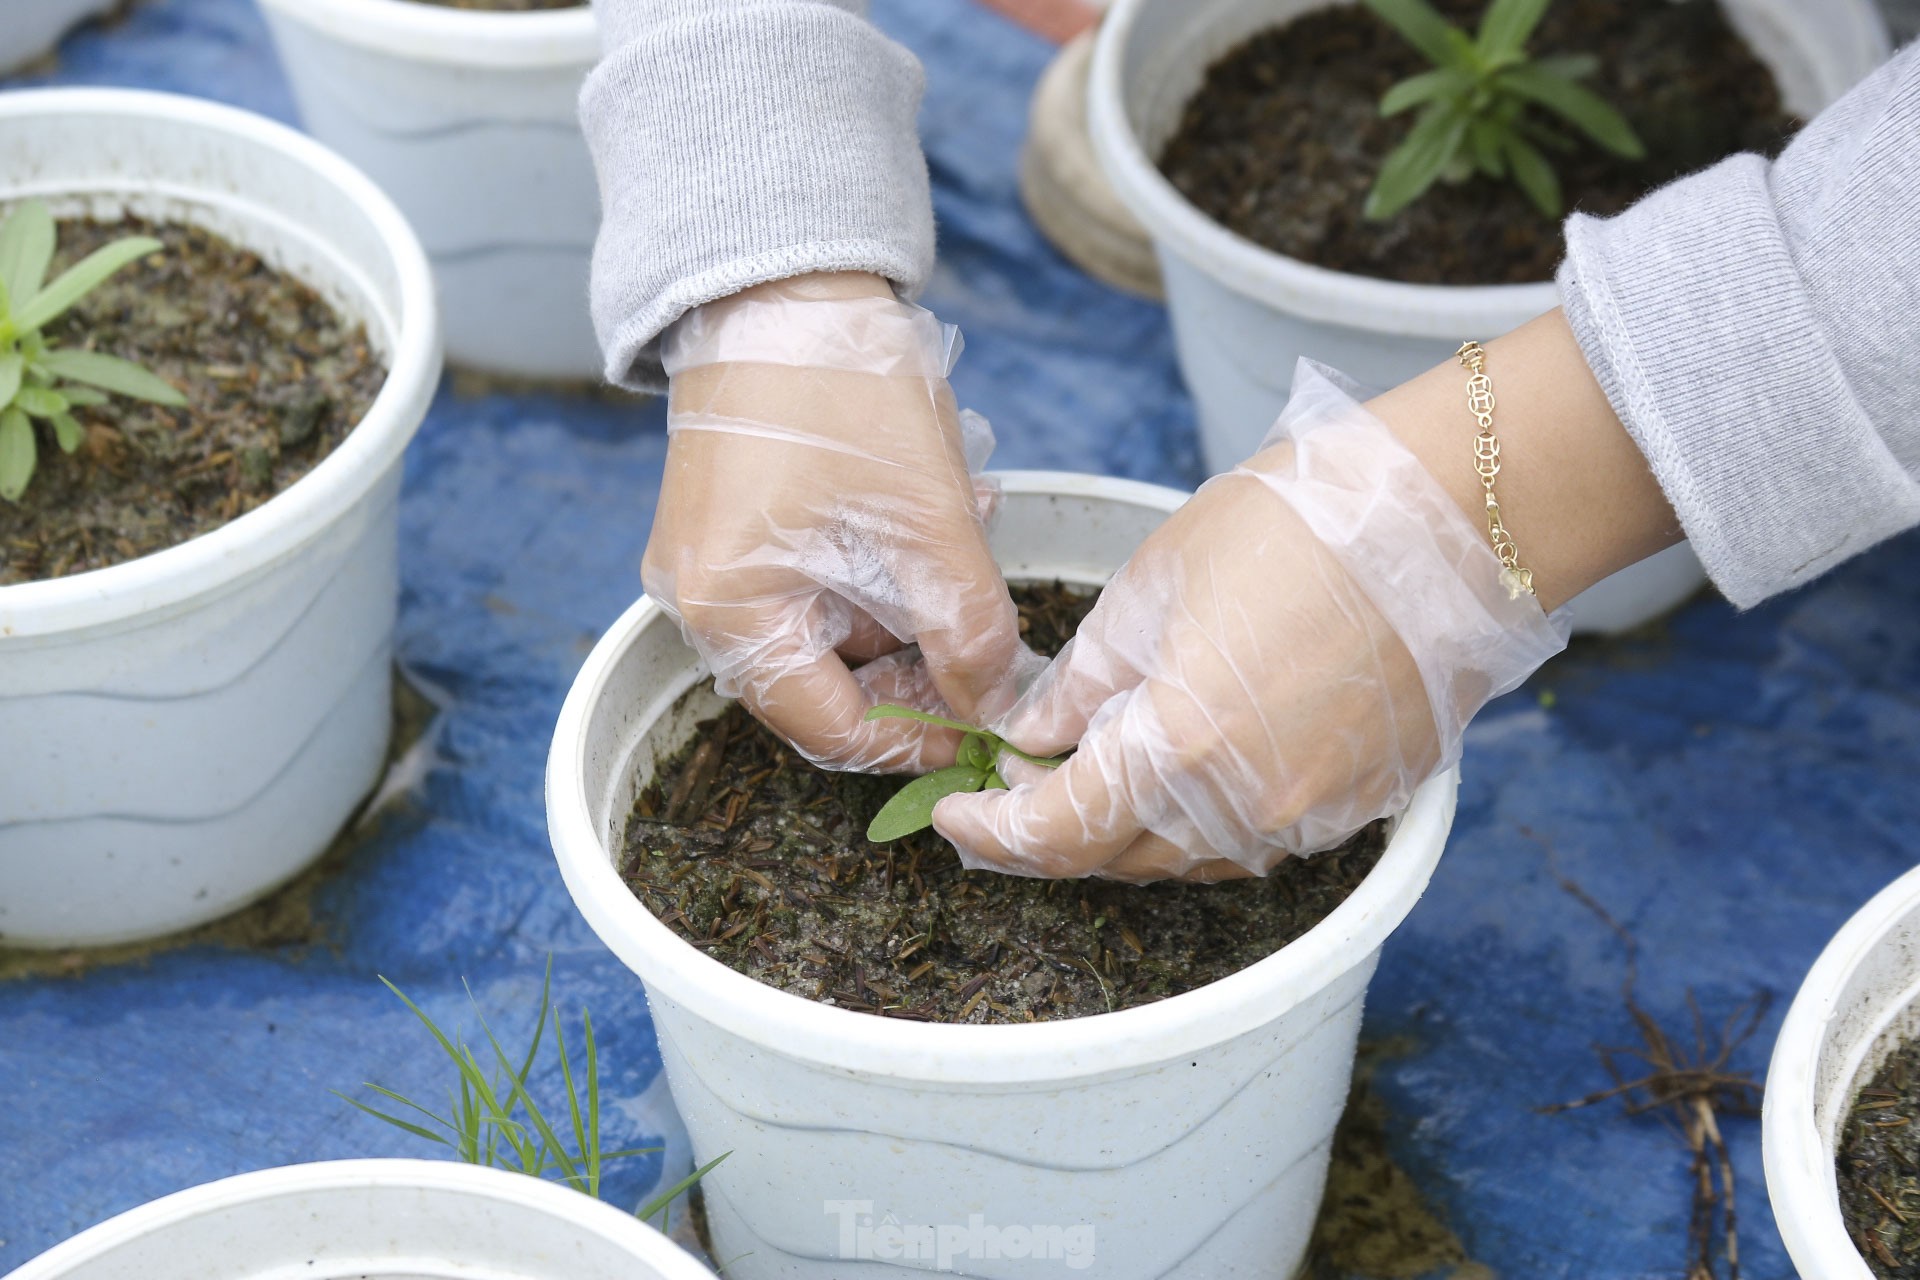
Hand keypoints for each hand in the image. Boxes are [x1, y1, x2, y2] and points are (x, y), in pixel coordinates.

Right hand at [643, 273, 1033, 772]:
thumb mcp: (928, 523)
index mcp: (733, 615)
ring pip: (829, 630)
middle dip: (919, 664)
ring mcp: (712, 563)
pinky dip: (876, 568)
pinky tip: (933, 517)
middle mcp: (702, 603)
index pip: (831, 729)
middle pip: (828, 684)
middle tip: (990, 641)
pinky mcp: (732, 528)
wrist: (782, 278)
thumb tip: (996, 708)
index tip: (983, 728)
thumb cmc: (842, 389)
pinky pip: (813, 580)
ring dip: (907, 607)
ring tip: (968, 537)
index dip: (916, 738)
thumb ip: (969, 630)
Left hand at [933, 363, 1569, 880]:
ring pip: (1184, 858)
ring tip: (1090, 767)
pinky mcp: (1359, 808)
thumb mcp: (1153, 588)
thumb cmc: (1298, 526)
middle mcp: (1243, 810)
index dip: (994, 831)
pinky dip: (1196, 816)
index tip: (957, 812)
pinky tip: (1180, 765)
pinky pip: (1250, 838)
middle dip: (1050, 832)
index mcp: (1178, 750)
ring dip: (1124, 829)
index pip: (1056, 834)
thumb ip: (1081, 682)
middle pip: (1115, 859)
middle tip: (1011, 786)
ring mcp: (1310, 819)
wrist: (1453, 518)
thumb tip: (1031, 736)